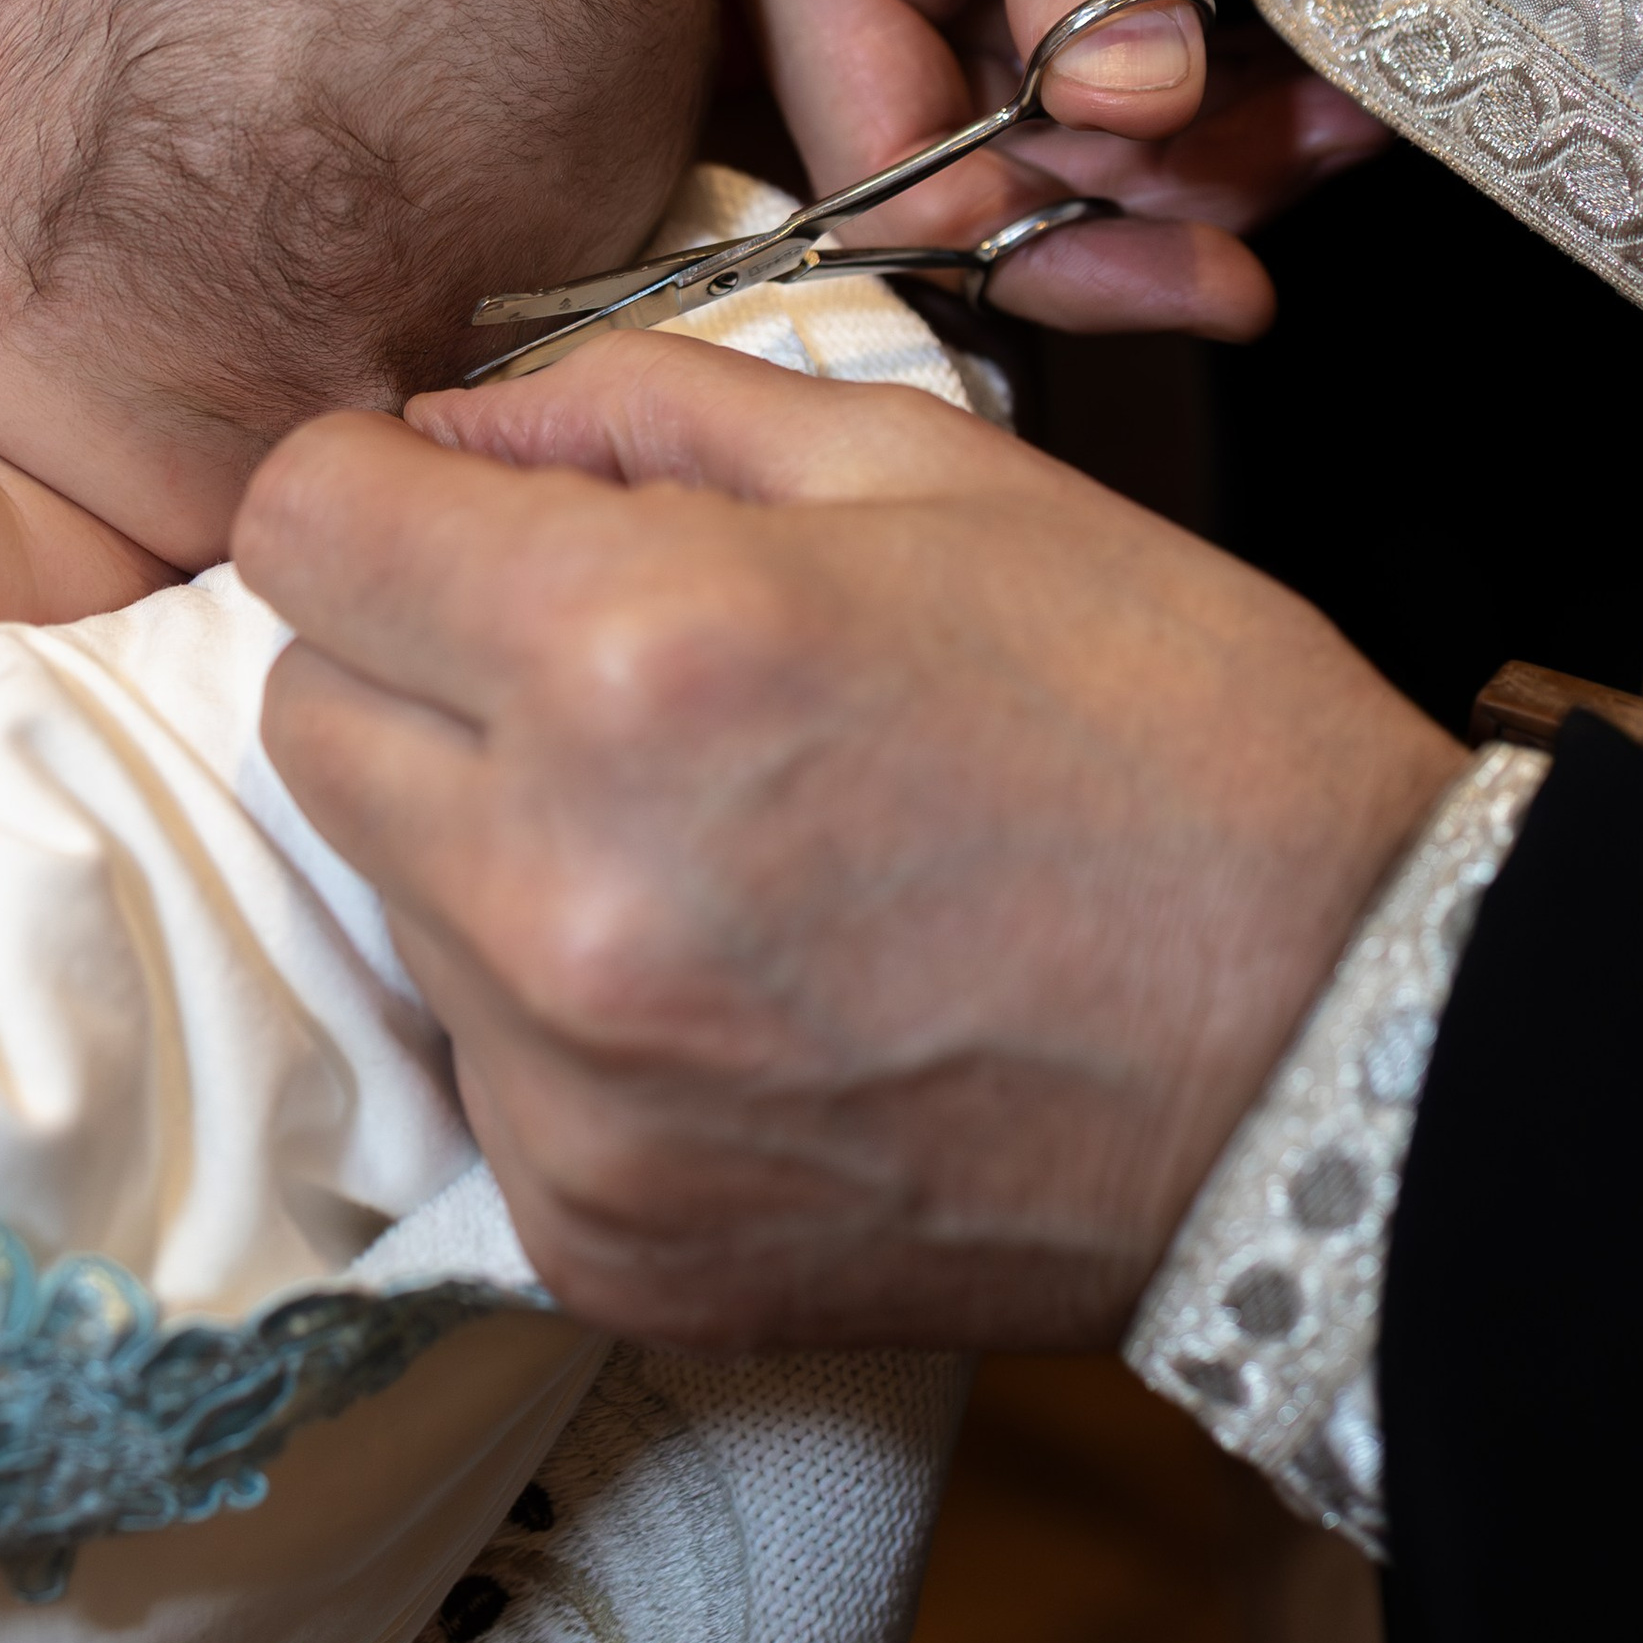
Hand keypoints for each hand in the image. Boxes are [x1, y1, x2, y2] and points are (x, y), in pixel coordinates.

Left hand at [240, 335, 1460, 1347]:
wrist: (1339, 1051)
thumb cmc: (1160, 727)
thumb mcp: (925, 473)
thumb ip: (639, 406)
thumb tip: (448, 430)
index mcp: (632, 649)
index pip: (302, 520)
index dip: (382, 491)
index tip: (463, 513)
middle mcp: (560, 882)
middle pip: (306, 712)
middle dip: (419, 659)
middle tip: (606, 672)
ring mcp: (569, 1090)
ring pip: (385, 894)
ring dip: (488, 841)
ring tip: (710, 840)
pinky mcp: (599, 1236)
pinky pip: (479, 1071)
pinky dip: (562, 1019)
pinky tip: (737, 990)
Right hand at [710, 0, 1384, 333]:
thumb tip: (1121, 117)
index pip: (872, 162)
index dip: (1026, 227)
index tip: (1192, 233)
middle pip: (967, 181)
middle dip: (1136, 211)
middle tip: (1295, 208)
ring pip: (1050, 154)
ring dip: (1200, 172)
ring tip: (1340, 129)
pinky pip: (1100, 88)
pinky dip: (1213, 113)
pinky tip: (1316, 92)